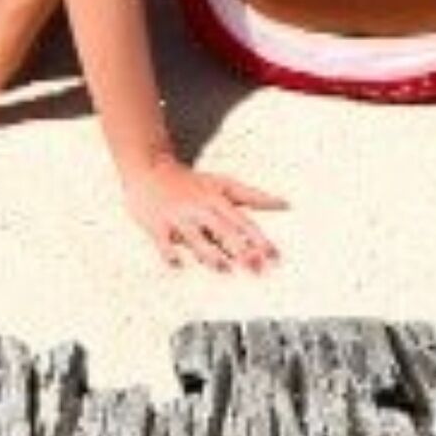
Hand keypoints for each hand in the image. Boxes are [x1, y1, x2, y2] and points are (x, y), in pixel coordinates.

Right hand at [121, 161, 286, 271]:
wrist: (150, 168)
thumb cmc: (190, 182)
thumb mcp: (222, 183)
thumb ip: (253, 196)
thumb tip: (285, 204)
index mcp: (216, 199)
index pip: (242, 221)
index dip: (259, 238)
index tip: (274, 256)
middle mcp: (199, 207)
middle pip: (222, 228)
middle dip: (239, 247)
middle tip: (255, 266)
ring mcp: (177, 215)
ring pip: (195, 235)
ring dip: (209, 252)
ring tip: (223, 268)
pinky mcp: (156, 223)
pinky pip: (163, 241)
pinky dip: (169, 252)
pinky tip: (177, 264)